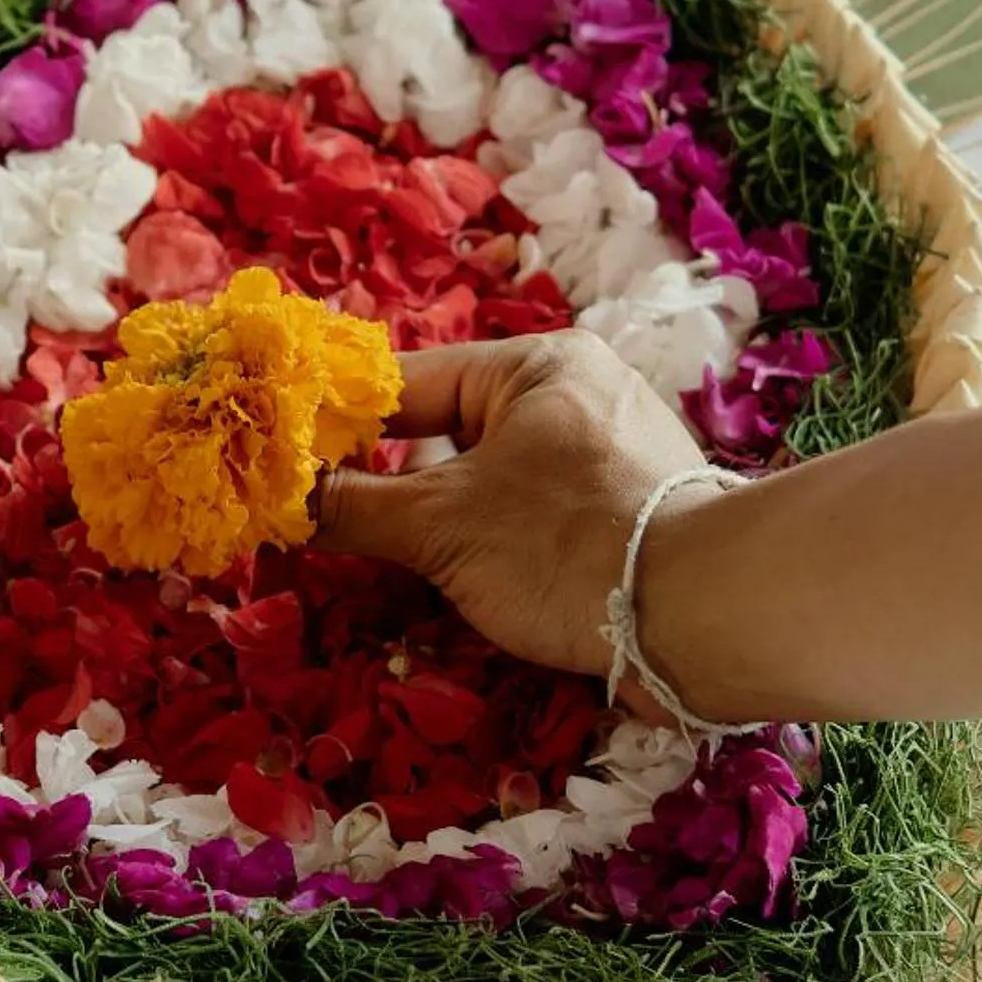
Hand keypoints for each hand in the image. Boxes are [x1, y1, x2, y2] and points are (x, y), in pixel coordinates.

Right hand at [312, 332, 714, 698]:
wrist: (707, 617)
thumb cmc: (570, 546)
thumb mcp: (442, 525)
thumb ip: (349, 507)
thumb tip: (273, 498)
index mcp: (533, 365)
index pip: (405, 382)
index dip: (334, 424)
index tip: (278, 462)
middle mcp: (573, 396)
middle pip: (444, 434)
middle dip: (385, 486)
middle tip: (320, 525)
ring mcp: (603, 459)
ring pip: (485, 483)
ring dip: (433, 527)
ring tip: (381, 566)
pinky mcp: (622, 517)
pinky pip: (529, 519)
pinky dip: (486, 549)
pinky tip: (455, 587)